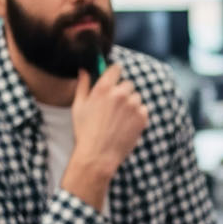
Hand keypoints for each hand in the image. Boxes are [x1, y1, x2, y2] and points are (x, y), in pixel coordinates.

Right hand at [61, 62, 148, 209]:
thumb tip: (84, 70)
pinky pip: (143, 109)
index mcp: (104, 88)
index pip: (117, 68)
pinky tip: (125, 125)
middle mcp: (120, 94)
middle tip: (113, 107)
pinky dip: (137, 115)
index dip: (115, 73)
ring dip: (131, 104)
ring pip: (136, 97)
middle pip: (128, 83)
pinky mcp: (143, 117)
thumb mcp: (78, 106)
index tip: (113, 80)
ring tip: (118, 119)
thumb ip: (83, 85)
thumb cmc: (84, 131)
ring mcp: (133, 105)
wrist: (98, 155)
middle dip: (122, 92)